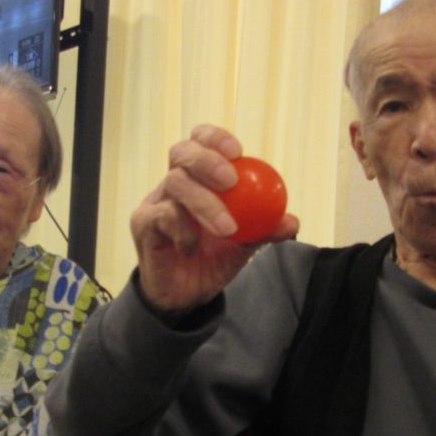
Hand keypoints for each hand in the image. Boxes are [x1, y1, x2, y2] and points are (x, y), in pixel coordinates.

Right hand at [130, 125, 297, 312]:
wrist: (186, 296)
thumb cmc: (213, 259)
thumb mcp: (245, 244)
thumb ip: (265, 229)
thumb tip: (291, 221)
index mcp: (197, 178)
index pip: (200, 142)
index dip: (216, 139)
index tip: (238, 151)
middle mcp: (172, 183)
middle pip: (182, 152)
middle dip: (207, 160)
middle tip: (232, 181)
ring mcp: (155, 201)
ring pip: (175, 183)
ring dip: (205, 203)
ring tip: (226, 228)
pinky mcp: (143, 224)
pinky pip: (163, 215)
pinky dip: (183, 229)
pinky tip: (192, 246)